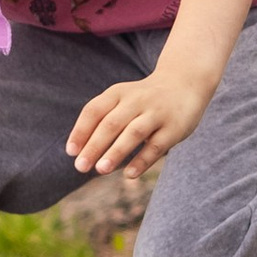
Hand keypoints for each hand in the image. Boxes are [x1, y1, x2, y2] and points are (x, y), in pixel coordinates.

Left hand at [67, 55, 217, 178]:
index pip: (94, 110)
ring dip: (116, 152)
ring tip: (101, 169)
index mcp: (119, 93)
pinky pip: (156, 145)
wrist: (185, 82)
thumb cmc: (145, 99)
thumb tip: (81, 153)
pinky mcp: (174, 128)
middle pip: (111, 123)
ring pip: (133, 133)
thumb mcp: (123, 100)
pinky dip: (142, 160)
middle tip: (80, 167)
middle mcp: (136, 101)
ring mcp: (156, 113)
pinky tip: (129, 174)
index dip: (81, 131)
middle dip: (94, 146)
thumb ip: (103, 120)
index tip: (71, 152)